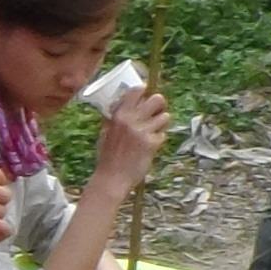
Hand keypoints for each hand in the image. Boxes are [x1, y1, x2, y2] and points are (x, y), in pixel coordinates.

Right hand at [86, 79, 169, 198]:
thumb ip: (115, 118)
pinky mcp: (151, 143)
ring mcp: (142, 131)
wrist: (111, 178)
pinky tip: (149, 147)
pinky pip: (163, 135)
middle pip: (157, 99)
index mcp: (119, 115)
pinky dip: (158, 140)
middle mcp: (131, 120)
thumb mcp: (106, 133)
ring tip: (153, 131)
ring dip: (161, 123)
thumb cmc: (107, 158)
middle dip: (160, 105)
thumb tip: (123, 105)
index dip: (145, 92)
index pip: (136, 91)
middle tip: (157, 112)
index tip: (146, 97)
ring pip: (165, 116)